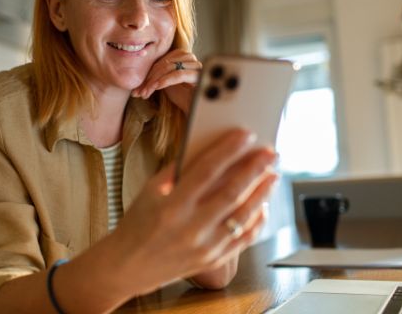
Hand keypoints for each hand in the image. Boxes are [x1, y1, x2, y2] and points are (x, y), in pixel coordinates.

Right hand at [107, 129, 277, 295]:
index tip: (246, 134)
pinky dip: (256, 221)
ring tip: (273, 175)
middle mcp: (190, 227)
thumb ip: (179, 170)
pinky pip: (243, 239)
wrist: (128, 266)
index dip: (229, 150)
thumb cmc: (139, 222)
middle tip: (271, 152)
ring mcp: (205, 247)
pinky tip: (262, 205)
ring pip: (243, 215)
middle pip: (232, 192)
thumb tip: (210, 149)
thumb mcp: (150, 191)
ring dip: (262, 192)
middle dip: (255, 168)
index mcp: (172, 205)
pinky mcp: (213, 261)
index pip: (207, 170)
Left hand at [131, 48, 201, 113]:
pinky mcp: (199, 74)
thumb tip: (134, 81)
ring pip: (169, 67)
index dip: (147, 75)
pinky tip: (157, 87)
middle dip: (149, 79)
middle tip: (138, 92)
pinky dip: (166, 80)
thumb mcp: (164, 83)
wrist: (196, 110)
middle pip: (164, 63)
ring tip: (146, 93)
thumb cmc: (182, 97)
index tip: (136, 89)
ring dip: (154, 81)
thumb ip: (154, 76)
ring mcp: (196, 65)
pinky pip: (179, 74)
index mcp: (181, 55)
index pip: (160, 61)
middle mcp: (190, 57)